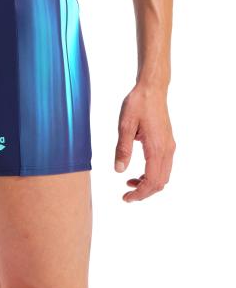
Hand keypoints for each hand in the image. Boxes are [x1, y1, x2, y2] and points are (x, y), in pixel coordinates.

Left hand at [114, 85, 175, 201]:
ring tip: (130, 183)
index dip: (139, 193)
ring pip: (164, 175)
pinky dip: (152, 174)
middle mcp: (167, 150)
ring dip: (148, 184)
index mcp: (156, 148)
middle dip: (144, 192)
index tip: (126, 198)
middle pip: (160, 182)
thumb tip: (119, 170)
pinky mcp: (167, 142)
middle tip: (127, 195)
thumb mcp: (125, 126)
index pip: (151, 180)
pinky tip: (138, 172)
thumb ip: (122, 149)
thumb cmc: (138, 104)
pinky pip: (164, 166)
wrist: (152, 89)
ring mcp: (169, 146)